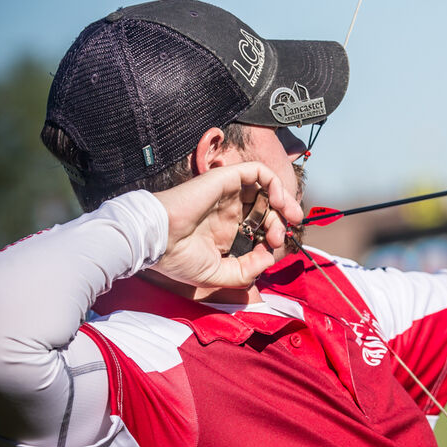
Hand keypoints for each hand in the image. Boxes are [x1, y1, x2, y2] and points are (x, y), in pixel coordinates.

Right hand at [151, 162, 303, 289]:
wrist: (156, 241)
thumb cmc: (177, 258)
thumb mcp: (218, 274)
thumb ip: (246, 270)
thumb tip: (269, 258)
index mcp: (224, 229)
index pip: (258, 226)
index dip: (272, 236)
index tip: (273, 250)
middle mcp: (227, 210)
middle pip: (265, 207)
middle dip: (280, 221)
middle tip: (280, 237)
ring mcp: (227, 193)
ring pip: (265, 187)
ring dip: (283, 200)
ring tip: (290, 216)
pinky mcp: (225, 179)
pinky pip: (257, 171)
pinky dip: (273, 182)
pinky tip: (278, 202)